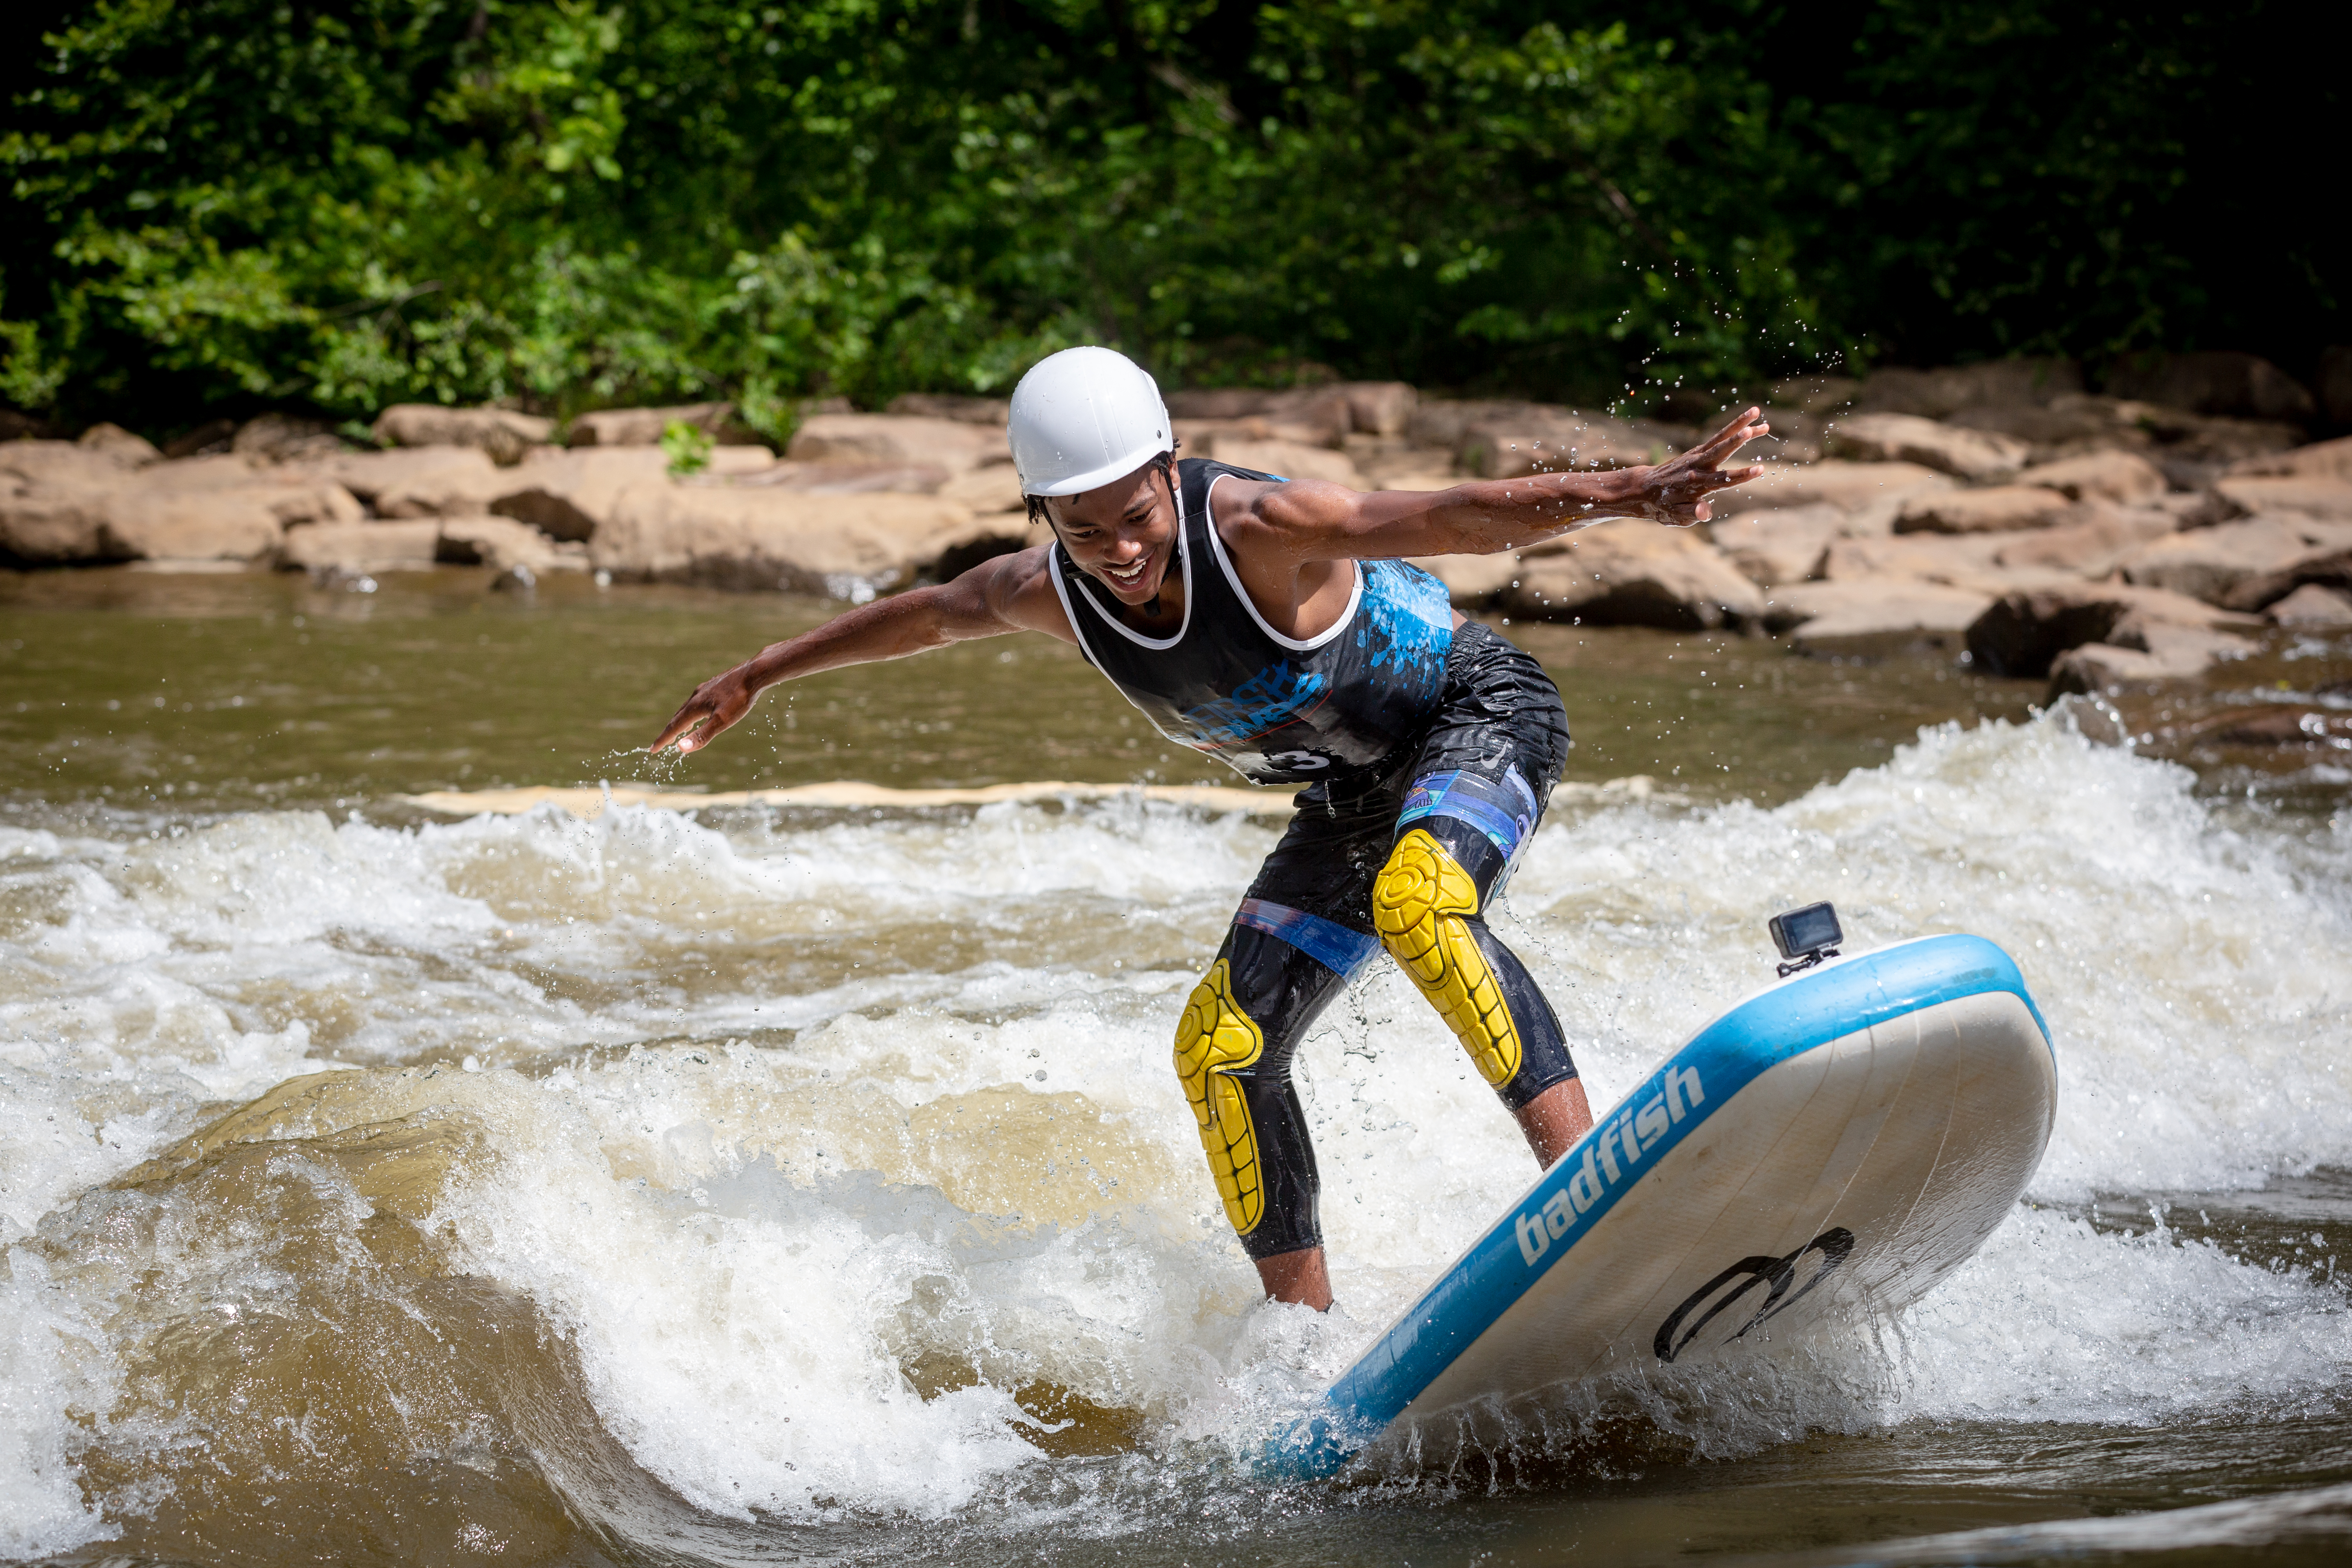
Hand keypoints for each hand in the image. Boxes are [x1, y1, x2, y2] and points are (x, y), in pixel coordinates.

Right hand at [649, 665, 757, 754]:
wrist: (755, 673)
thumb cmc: (740, 698)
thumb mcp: (722, 721)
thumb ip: (702, 735)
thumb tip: (680, 748)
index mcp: (695, 706)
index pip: (674, 727)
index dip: (663, 739)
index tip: (652, 750)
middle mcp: (697, 696)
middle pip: (678, 716)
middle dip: (669, 731)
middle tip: (662, 742)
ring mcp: (706, 688)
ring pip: (689, 707)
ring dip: (681, 719)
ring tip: (679, 728)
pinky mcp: (716, 685)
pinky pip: (699, 700)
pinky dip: (693, 710)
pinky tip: (702, 709)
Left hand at [1607, 407, 1770, 526]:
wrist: (1645, 488)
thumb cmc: (1663, 506)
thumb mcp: (1675, 517)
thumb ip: (1692, 514)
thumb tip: (1706, 512)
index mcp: (1695, 484)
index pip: (1722, 480)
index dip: (1741, 475)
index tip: (1760, 469)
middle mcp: (1697, 466)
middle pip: (1721, 451)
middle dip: (1737, 441)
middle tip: (1753, 430)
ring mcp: (1696, 456)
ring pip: (1720, 437)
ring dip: (1739, 424)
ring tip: (1757, 410)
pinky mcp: (1697, 451)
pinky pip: (1717, 438)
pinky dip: (1732, 429)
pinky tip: (1747, 423)